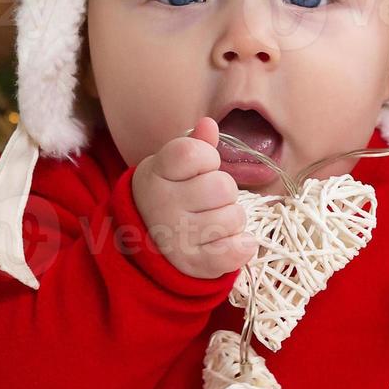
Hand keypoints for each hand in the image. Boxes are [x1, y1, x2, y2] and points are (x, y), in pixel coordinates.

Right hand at [130, 117, 255, 279]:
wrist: (147, 243)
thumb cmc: (169, 195)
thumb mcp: (172, 167)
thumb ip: (194, 144)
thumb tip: (209, 124)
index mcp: (156, 174)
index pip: (195, 153)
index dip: (207, 158)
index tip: (198, 168)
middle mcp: (163, 205)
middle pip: (222, 186)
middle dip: (224, 191)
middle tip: (208, 199)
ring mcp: (177, 237)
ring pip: (234, 217)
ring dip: (232, 218)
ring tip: (213, 221)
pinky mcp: (194, 263)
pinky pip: (235, 250)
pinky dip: (241, 245)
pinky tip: (230, 241)